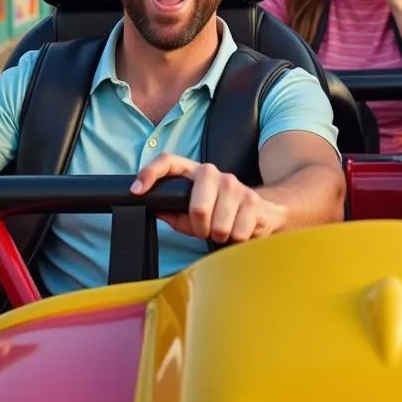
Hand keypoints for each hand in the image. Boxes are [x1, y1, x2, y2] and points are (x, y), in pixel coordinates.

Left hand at [130, 153, 286, 243]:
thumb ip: (172, 211)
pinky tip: (239, 230)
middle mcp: (215, 174)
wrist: (264, 210)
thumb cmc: (222, 213)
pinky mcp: (253, 201)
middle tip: (205, 230)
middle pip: (198, 208)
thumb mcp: (192, 214)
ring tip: (224, 230)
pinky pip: (237, 233)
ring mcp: (236, 186)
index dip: (150, 173)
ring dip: (219, 236)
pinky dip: (236, 239)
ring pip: (218, 225)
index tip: (137, 190)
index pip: (168, 161)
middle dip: (200, 227)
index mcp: (195, 173)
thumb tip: (153, 209)